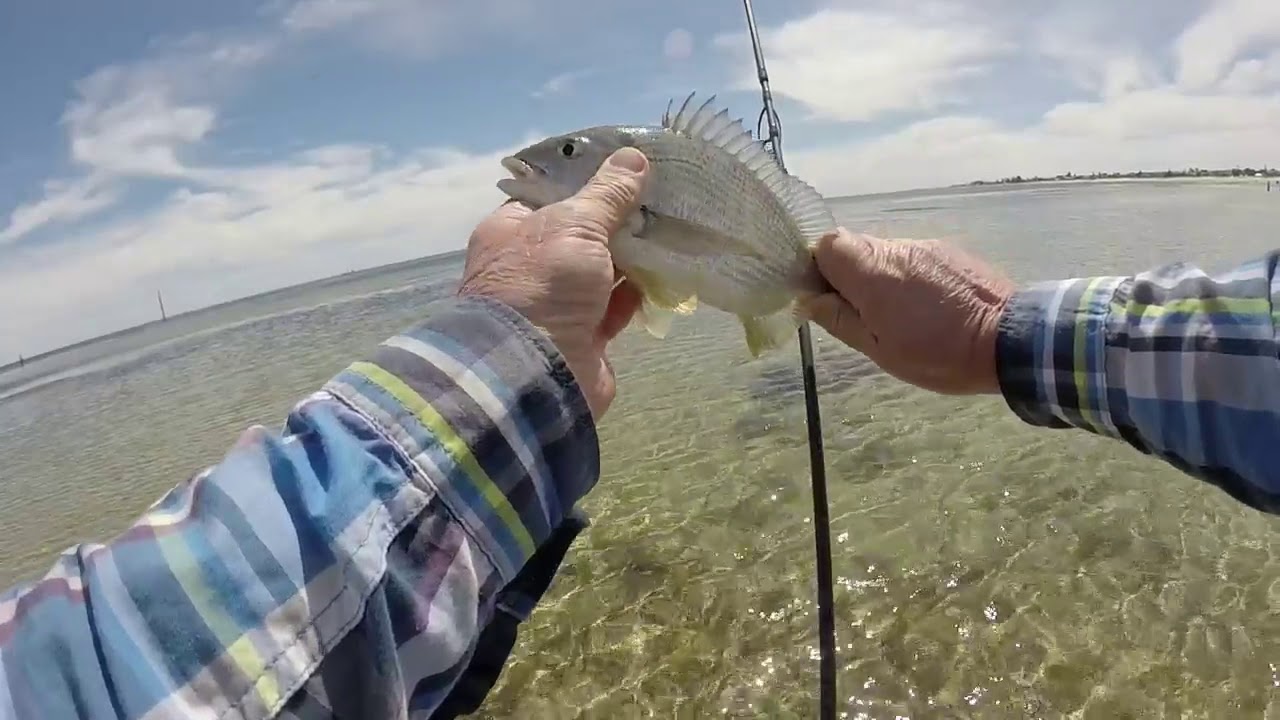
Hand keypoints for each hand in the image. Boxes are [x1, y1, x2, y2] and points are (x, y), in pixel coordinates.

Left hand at [457, 147, 648, 418]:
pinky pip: (616, 305)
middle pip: (580, 232)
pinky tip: (667, 272)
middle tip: (661, 195)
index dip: (588, 178)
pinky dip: (638, 291)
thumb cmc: (543, 286)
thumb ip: (608, 194)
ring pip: (602, 270)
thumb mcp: (576, 225)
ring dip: (633, 255)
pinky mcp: (585, 334)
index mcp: (511, 230)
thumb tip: (633, 157)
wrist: (536, 374)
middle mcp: (530, 266)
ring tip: (673, 228)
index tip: (628, 166)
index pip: (550, 193)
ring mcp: (557, 302)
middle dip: (618, 218)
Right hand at [801, 228, 1014, 394]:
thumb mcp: (880, 350)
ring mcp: (925, 246)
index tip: (828, 298)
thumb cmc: (939, 354)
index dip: (819, 268)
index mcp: (872, 272)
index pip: (826, 244)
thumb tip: (808, 300)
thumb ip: (840, 319)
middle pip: (854, 247)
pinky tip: (927, 307)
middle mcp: (896, 249)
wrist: (1011, 339)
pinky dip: (908, 278)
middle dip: (849, 276)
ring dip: (880, 279)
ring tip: (901, 316)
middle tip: (864, 314)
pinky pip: (913, 258)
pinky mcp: (949, 251)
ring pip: (884, 253)